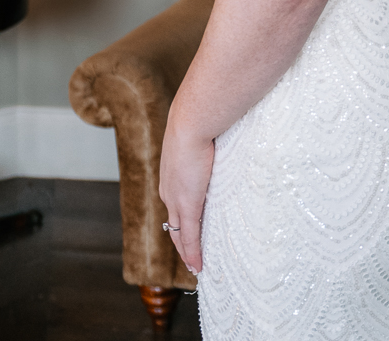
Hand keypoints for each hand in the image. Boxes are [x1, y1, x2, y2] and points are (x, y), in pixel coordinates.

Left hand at [159, 120, 214, 271]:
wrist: (191, 121)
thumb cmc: (199, 122)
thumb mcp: (199, 137)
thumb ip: (206, 144)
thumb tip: (220, 137)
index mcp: (170, 176)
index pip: (174, 205)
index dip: (179, 221)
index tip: (186, 232)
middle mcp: (169, 191)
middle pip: (173, 224)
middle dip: (181, 242)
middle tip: (190, 257)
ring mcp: (177, 200)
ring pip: (179, 234)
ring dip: (187, 251)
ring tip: (194, 265)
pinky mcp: (188, 204)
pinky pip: (190, 235)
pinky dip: (193, 253)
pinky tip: (198, 266)